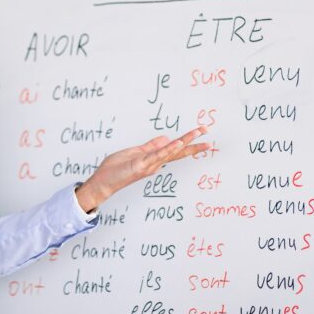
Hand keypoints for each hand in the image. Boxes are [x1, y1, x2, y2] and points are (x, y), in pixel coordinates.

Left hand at [74, 126, 210, 212]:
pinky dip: (168, 149)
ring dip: (185, 143)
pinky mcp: (141, 165)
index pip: (175, 148)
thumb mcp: (135, 152)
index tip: (201, 132)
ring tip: (198, 134)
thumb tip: (166, 138)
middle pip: (178, 151)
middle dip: (194, 144)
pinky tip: (178, 143)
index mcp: (154, 159)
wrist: (103, 181)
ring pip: (171, 152)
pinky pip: (157, 156)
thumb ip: (150, 146)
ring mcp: (149, 165)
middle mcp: (155, 163)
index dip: (188, 140)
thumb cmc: (116, 168)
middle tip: (209, 136)